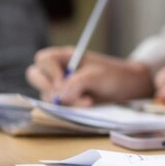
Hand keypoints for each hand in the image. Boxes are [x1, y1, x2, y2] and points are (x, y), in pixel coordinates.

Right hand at [27, 47, 153, 105]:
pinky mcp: (67, 101)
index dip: (49, 72)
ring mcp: (61, 86)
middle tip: (61, 97)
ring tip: (87, 102)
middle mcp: (59, 70)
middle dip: (46, 87)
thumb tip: (60, 96)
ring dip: (63, 101)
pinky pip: (57, 106)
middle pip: (36, 75)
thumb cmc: (114, 75)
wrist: (129, 88)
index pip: (43, 60)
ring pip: (47, 95)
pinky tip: (87, 106)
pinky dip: (69, 108)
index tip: (62, 82)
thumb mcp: (97, 75)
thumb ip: (77, 83)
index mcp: (65, 57)